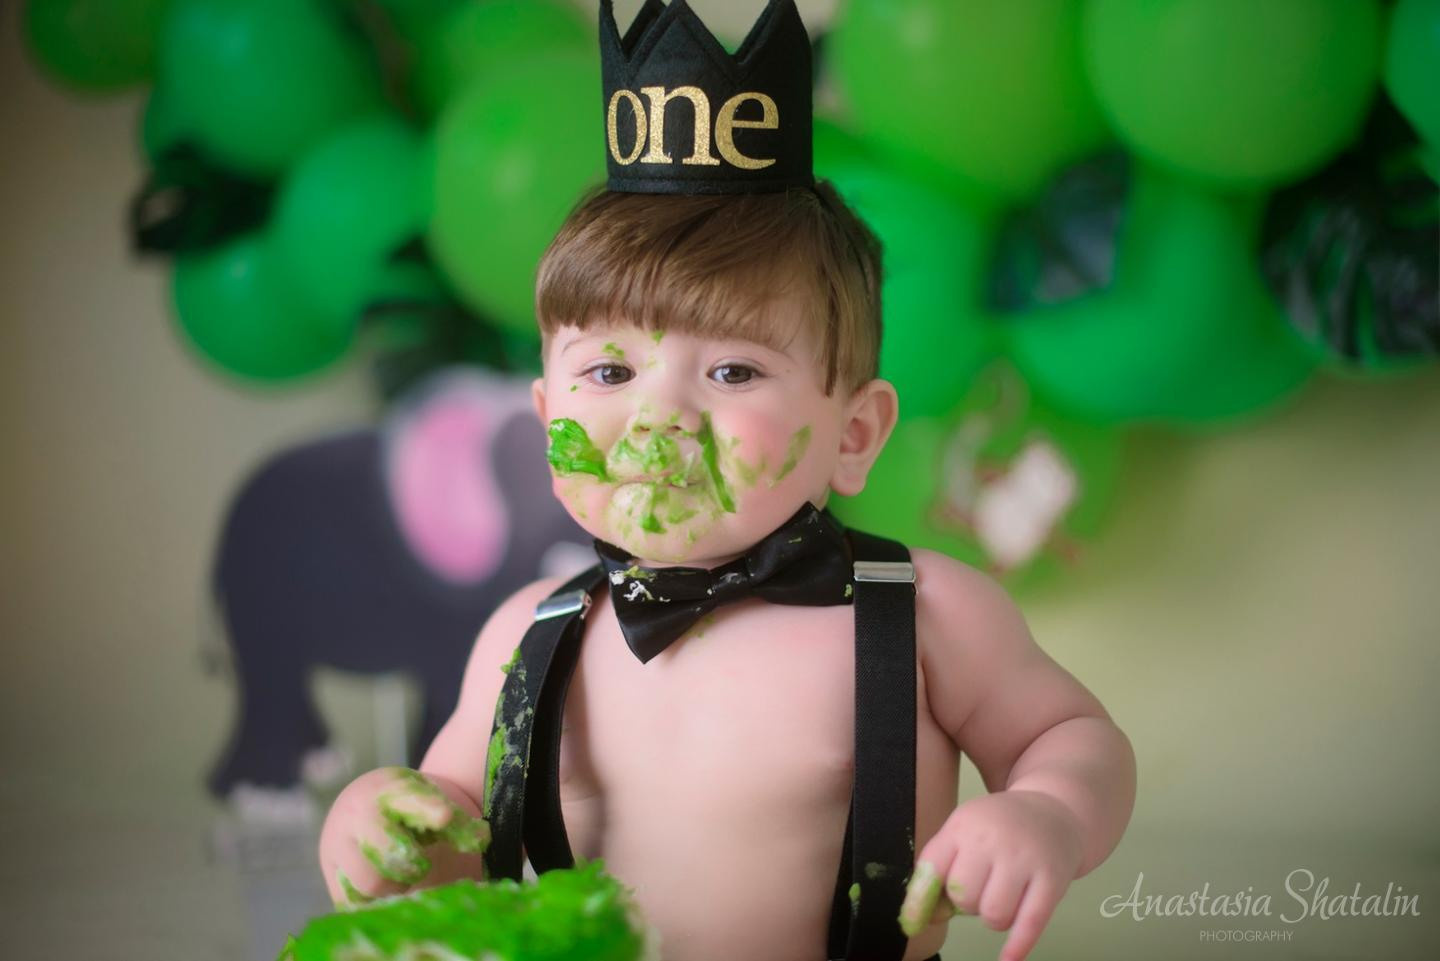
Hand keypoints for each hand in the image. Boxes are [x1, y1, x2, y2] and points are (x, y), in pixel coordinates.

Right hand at [318, 767, 490, 908]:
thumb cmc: (408, 807)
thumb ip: (457, 823)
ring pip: (369, 884)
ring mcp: (337, 844)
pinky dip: (374, 902)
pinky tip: (382, 889)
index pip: (411, 800)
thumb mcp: (432, 803)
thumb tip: (482, 839)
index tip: (445, 816)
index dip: (429, 809)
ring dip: (392, 886)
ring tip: (397, 874)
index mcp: (391, 789)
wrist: (361, 804)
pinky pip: (352, 903)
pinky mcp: (331, 875)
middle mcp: (357, 814)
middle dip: (409, 865)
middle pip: (386, 852)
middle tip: (418, 864)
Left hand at [898, 791, 1083, 960]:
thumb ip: (940, 869)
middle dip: (967, 903)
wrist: (1053, 811)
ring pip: (994, 915)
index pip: (932, 867)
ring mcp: (1025, 859)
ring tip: (1002, 899)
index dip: (921, 898)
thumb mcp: (964, 833)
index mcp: (963, 825)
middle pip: (964, 897)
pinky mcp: (1052, 880)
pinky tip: (1008, 960)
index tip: (914, 922)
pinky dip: (1017, 946)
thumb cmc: (998, 828)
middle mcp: (993, 840)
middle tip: (982, 887)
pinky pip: (1031, 922)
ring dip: (993, 918)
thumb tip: (925, 917)